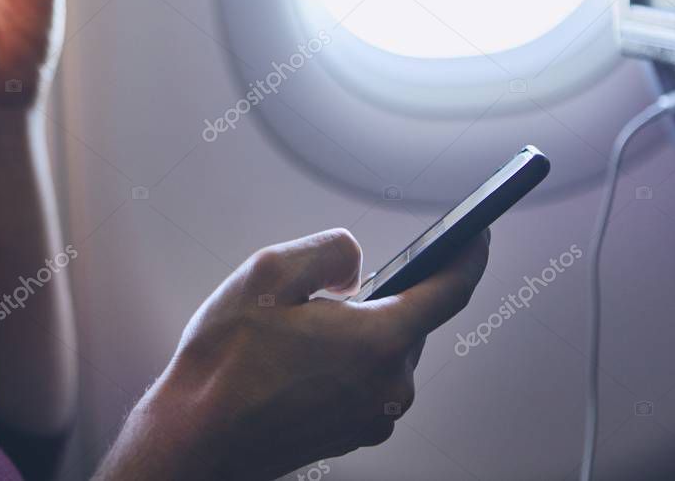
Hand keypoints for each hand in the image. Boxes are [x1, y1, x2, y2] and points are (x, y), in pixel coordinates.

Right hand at [99, 228, 488, 479]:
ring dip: (362, 329)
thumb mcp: (268, 273)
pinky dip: (351, 358)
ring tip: (308, 323)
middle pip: (412, 322)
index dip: (469, 255)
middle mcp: (388, 387)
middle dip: (389, 294)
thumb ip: (329, 251)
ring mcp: (374, 417)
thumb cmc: (225, 361)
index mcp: (377, 343)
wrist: (195, 439)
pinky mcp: (355, 433)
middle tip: (345, 283)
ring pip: (388, 351)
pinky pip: (370, 380)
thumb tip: (357, 264)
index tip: (478, 234)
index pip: (450, 291)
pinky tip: (304, 356)